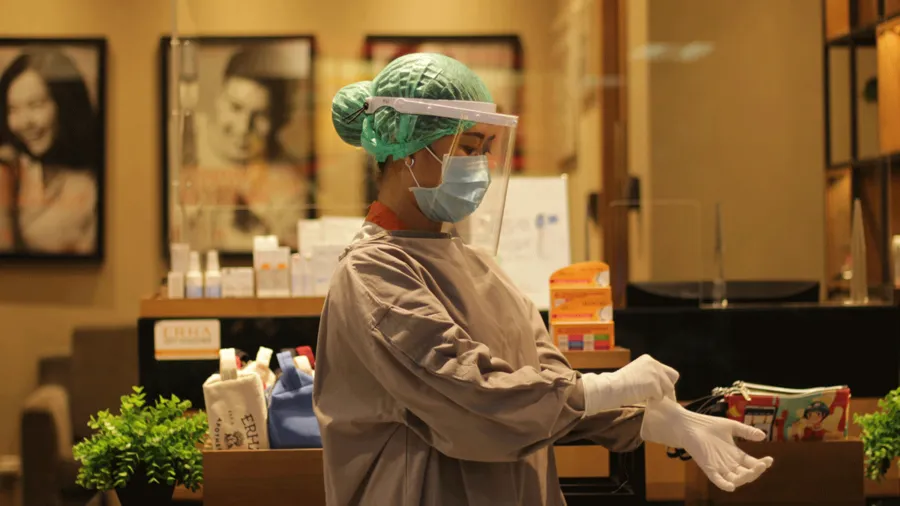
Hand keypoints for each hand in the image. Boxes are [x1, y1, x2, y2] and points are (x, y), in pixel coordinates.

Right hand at [581, 354, 678, 414]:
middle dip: (668, 387)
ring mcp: (655, 374)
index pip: (667, 370)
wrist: (612, 387)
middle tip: (659, 395)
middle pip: (673, 377)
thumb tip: (661, 387)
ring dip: (660, 395)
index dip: (664, 381)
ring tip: (647, 397)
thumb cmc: (620, 383)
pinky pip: (660, 397)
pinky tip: (643, 398)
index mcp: (649, 359)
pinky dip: (653, 400)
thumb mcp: (637, 372)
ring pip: (668, 388)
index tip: (660, 389)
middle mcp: (654, 363)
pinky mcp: (654, 385)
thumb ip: (649, 375)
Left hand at [641, 397, 772, 491]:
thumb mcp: (731, 427)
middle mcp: (729, 464)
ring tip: (753, 470)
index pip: (752, 464)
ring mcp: (719, 467)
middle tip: (762, 464)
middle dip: (757, 471)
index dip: (762, 464)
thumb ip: (746, 431)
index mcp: (735, 455)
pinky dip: (724, 484)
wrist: (689, 425)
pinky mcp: (708, 468)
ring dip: (745, 478)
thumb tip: (763, 436)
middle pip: (747, 474)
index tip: (769, 459)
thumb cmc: (708, 425)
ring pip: (736, 479)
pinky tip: (731, 486)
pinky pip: (717, 480)